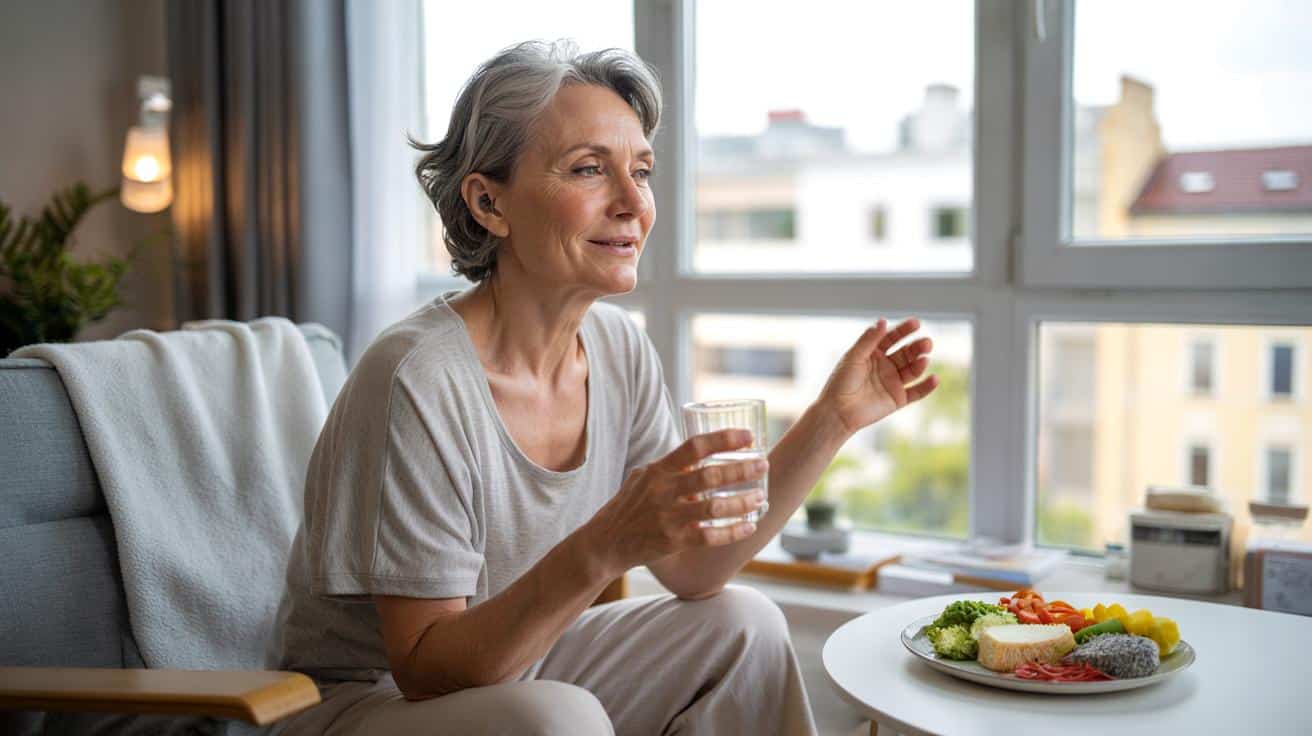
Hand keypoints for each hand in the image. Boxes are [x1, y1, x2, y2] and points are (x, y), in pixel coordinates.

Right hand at [584, 428, 768, 573]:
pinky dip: (732, 532)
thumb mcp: (643, 477)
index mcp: (658, 470)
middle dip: (741, 470)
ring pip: (714, 509)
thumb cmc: (628, 506)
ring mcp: (668, 517)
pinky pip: (709, 537)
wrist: (605, 542)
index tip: (748, 437)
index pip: (694, 447)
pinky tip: (749, 526)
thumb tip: (701, 456)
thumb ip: (671, 467)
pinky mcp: (672, 541)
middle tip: (763, 464)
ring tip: (760, 497)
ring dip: (742, 502)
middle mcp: (663, 491)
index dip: (723, 440)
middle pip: (709, 477)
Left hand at [818, 317, 938, 435]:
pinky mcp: (898, 399)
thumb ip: (869, 340)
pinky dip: (927, 386)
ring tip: (924, 359)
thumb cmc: (841, 382)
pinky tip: (935, 379)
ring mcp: (893, 382)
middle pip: (906, 353)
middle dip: (917, 347)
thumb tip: (883, 320)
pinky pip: (917, 392)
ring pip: (912, 370)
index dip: (904, 330)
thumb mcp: (854, 357)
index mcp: (873, 353)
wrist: (838, 412)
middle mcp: (885, 366)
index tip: (916, 323)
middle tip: (926, 342)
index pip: (892, 338)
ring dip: (920, 364)